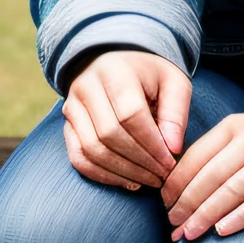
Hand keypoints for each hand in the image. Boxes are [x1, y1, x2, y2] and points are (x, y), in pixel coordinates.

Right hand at [62, 50, 192, 189]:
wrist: (115, 61)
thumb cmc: (150, 75)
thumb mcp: (173, 82)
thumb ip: (176, 113)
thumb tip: (173, 149)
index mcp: (116, 71)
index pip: (130, 115)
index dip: (152, 144)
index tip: (170, 162)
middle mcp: (87, 87)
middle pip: (109, 135)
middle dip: (139, 162)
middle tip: (162, 175)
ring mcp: (72, 106)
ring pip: (92, 150)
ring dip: (122, 172)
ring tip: (148, 180)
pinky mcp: (67, 124)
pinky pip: (78, 157)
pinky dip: (101, 175)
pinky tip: (127, 181)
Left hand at [162, 102, 243, 240]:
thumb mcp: (238, 135)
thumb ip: (210, 155)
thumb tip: (173, 188)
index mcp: (233, 126)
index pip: (197, 156)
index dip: (177, 182)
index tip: (164, 205)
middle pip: (214, 174)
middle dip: (188, 203)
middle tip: (173, 226)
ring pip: (237, 188)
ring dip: (209, 213)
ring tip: (191, 232)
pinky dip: (243, 215)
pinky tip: (223, 229)